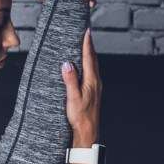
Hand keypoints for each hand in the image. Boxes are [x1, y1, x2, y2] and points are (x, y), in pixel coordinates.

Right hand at [61, 29, 101, 146]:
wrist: (88, 131)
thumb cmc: (80, 116)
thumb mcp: (73, 98)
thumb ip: (70, 80)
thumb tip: (67, 64)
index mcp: (91, 81)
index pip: (89, 58)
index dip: (87, 44)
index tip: (86, 31)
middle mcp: (96, 82)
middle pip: (93, 59)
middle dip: (89, 46)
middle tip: (86, 33)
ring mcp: (96, 87)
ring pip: (93, 66)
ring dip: (89, 54)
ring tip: (85, 45)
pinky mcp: (93, 91)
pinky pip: (91, 72)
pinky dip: (88, 64)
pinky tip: (84, 66)